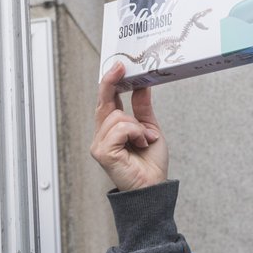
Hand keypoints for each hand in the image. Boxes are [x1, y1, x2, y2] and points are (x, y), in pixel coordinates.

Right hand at [91, 62, 167, 191]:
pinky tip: (140, 145)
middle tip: (121, 67)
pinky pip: (120, 129)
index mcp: (112, 128)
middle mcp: (102, 135)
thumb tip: (142, 85)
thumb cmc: (150, 163)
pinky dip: (135, 133)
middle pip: (104, 102)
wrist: (153, 186)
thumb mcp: (149, 128)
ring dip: (138, 126)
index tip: (118, 66)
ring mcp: (99, 143)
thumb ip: (142, 107)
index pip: (106, 101)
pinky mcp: (102, 152)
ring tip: (145, 140)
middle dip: (112, 83)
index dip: (109, 82)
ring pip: (117, 116)